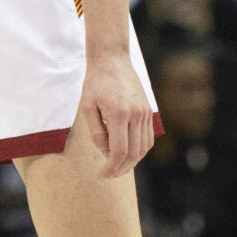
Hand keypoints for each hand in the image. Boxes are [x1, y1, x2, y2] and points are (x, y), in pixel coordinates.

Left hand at [78, 46, 152, 178]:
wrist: (112, 60)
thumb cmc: (95, 83)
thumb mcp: (87, 107)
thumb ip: (96, 133)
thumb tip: (105, 153)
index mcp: (119, 113)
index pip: (119, 151)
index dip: (111, 168)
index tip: (101, 176)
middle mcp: (136, 114)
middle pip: (133, 153)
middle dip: (120, 169)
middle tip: (107, 176)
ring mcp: (145, 113)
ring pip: (143, 148)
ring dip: (131, 163)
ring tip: (116, 168)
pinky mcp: (149, 112)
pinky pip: (148, 138)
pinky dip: (139, 151)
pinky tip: (128, 155)